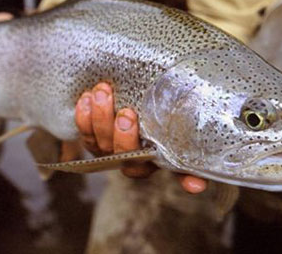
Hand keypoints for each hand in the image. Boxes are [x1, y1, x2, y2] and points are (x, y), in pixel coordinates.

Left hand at [75, 82, 206, 193]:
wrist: (145, 105)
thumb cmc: (169, 126)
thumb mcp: (181, 143)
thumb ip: (188, 165)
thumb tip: (198, 187)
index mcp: (148, 162)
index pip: (140, 167)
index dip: (142, 154)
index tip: (141, 133)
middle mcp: (125, 158)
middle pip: (118, 153)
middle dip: (121, 135)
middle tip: (126, 113)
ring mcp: (106, 147)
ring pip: (98, 140)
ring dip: (99, 117)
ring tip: (103, 92)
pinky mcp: (91, 135)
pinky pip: (83, 130)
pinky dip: (83, 115)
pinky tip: (87, 97)